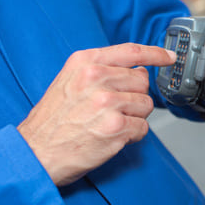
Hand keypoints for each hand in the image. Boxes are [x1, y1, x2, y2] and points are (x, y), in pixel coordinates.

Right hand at [17, 43, 175, 186]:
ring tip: (109, 123)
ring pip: (145, 105)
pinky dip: (132, 135)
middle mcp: (97, 78)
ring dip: (134, 116)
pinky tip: (112, 136)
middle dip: (134, 96)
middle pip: (142, 81)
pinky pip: (142, 128)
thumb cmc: (52, 120)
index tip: (169, 57)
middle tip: (113, 109)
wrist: (35, 152)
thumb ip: (102, 70)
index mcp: (85, 63)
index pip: (131, 52)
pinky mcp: (116, 127)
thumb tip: (139, 70)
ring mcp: (107, 103)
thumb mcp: (69, 81)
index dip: (156, 54)